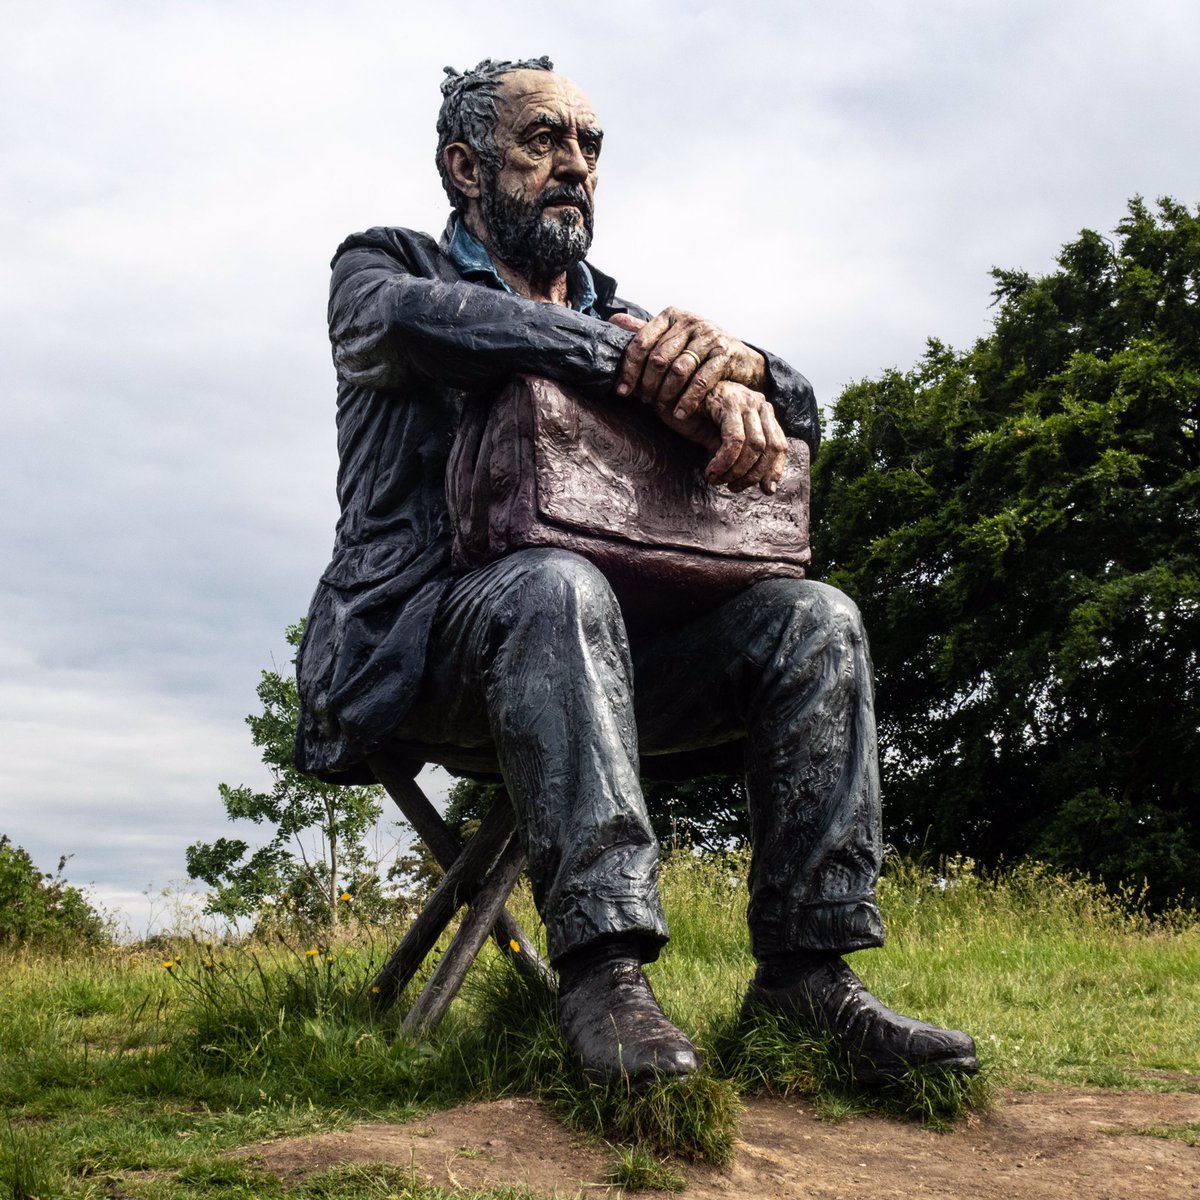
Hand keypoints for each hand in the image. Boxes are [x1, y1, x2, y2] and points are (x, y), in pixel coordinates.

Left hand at [610, 308, 765, 415]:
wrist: (741, 359)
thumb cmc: (699, 351)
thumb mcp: (673, 338)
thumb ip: (646, 331)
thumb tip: (614, 320)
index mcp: (671, 317)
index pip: (642, 342)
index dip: (629, 369)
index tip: (622, 391)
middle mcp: (690, 322)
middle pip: (658, 358)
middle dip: (647, 384)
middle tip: (644, 401)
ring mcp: (709, 336)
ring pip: (678, 370)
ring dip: (666, 393)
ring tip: (660, 408)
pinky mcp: (725, 352)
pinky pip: (701, 380)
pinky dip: (688, 400)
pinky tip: (680, 413)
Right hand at [653, 379, 788, 495]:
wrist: (666, 394)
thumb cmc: (691, 417)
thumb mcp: (719, 439)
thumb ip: (739, 455)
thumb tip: (760, 483)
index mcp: (761, 411)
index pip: (779, 444)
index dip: (774, 470)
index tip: (766, 490)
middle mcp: (757, 402)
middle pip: (769, 447)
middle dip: (752, 475)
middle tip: (733, 487)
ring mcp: (744, 400)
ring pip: (755, 445)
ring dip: (737, 470)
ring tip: (718, 480)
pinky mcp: (728, 401)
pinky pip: (734, 439)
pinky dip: (725, 461)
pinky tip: (712, 470)